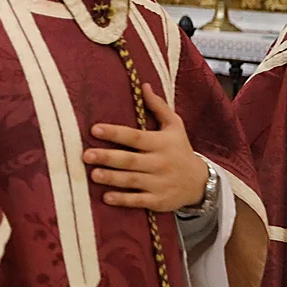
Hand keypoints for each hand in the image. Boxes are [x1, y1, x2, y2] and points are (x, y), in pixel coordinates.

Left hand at [83, 83, 209, 212]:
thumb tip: (143, 85)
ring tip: (93, 174)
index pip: (135, 137)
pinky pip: (138, 201)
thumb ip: (158, 106)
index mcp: (161, 143)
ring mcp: (159, 183)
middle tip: (85, 155)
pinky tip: (106, 197)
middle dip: (107, 157)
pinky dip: (123, 200)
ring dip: (112, 178)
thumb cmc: (181, 149)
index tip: (94, 129)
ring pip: (132, 181)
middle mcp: (160, 163)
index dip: (115, 133)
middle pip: (130, 160)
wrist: (200, 182)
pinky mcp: (158, 201)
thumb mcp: (175, 126)